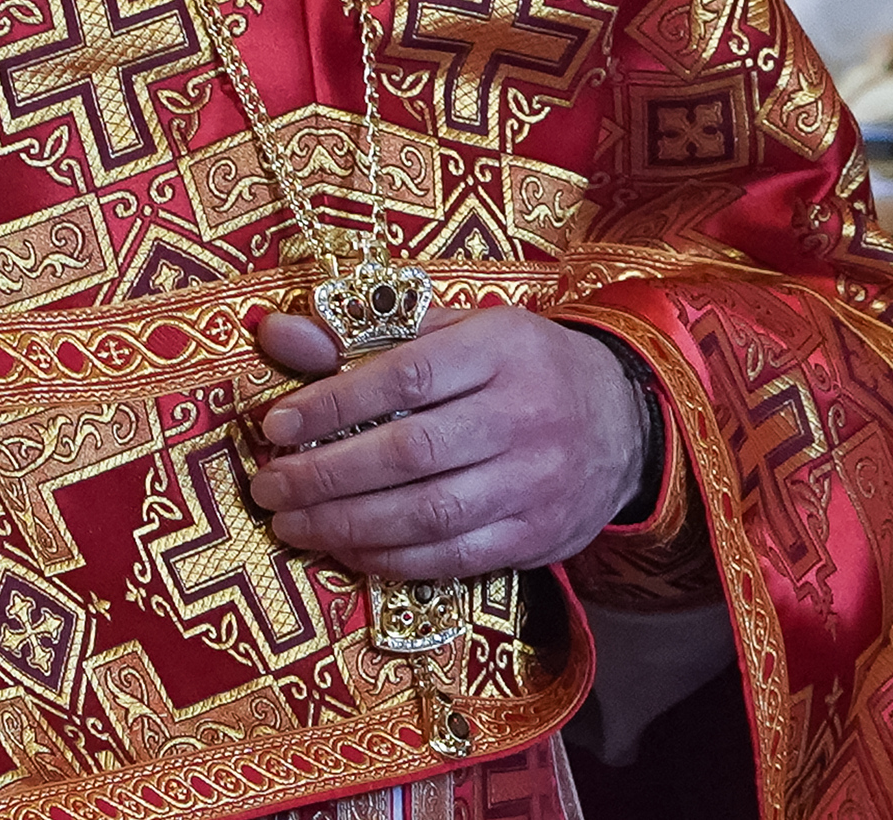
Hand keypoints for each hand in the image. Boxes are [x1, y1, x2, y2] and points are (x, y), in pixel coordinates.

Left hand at [247, 302, 654, 581]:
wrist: (623, 422)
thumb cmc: (522, 369)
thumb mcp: (459, 333)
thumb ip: (366, 336)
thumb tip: (274, 335)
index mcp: (503, 348)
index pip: (409, 375)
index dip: (334, 403)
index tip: (277, 425)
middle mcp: (524, 413)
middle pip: (410, 452)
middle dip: (325, 475)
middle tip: (269, 485)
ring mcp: (534, 481)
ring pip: (427, 514)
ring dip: (344, 525)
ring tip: (291, 523)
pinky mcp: (536, 536)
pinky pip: (451, 559)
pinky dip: (388, 559)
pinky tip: (346, 549)